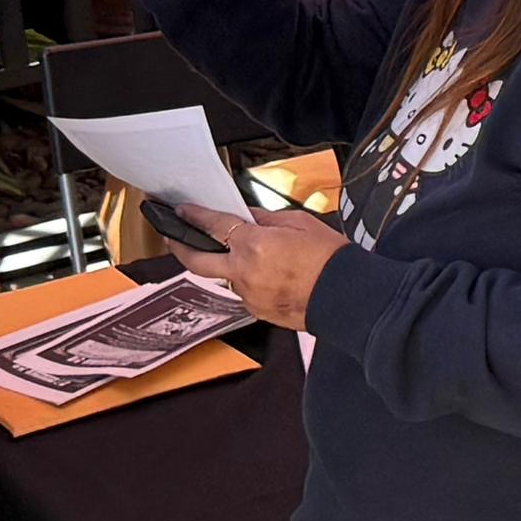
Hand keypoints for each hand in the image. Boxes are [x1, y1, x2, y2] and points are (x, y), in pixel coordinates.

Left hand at [150, 198, 347, 330]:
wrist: (348, 297)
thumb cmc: (331, 259)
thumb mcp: (300, 223)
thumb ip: (266, 219)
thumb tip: (247, 216)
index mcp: (255, 245)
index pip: (213, 226)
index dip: (194, 215)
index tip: (181, 210)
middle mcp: (244, 272)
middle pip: (198, 261)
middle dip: (180, 246)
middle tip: (172, 236)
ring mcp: (249, 295)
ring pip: (226, 277)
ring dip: (229, 265)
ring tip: (251, 256)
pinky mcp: (257, 311)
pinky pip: (245, 291)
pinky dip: (249, 280)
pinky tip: (269, 274)